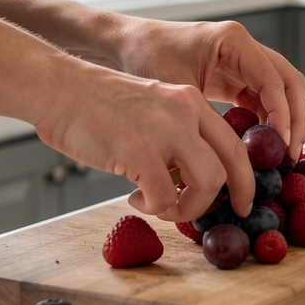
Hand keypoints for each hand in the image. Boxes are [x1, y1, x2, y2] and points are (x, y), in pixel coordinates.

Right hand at [36, 60, 256, 222]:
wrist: (59, 88)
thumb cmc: (96, 104)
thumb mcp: (152, 108)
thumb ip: (177, 135)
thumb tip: (192, 181)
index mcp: (191, 100)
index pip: (235, 141)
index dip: (245, 175)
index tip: (243, 197)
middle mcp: (185, 111)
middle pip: (232, 163)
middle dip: (237, 195)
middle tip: (226, 215)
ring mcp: (164, 130)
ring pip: (208, 183)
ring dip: (190, 207)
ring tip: (165, 206)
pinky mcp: (139, 151)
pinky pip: (164, 197)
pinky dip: (153, 207)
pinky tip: (135, 197)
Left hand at [109, 18, 304, 159]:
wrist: (124, 45)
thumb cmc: (145, 57)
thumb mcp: (178, 91)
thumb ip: (209, 120)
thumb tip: (234, 159)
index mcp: (234, 40)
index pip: (273, 79)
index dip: (283, 114)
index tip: (281, 145)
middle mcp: (244, 47)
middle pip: (287, 82)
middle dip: (293, 118)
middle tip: (289, 154)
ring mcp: (241, 60)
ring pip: (279, 91)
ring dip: (283, 121)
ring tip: (279, 155)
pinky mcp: (233, 76)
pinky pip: (260, 99)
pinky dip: (265, 121)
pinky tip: (259, 146)